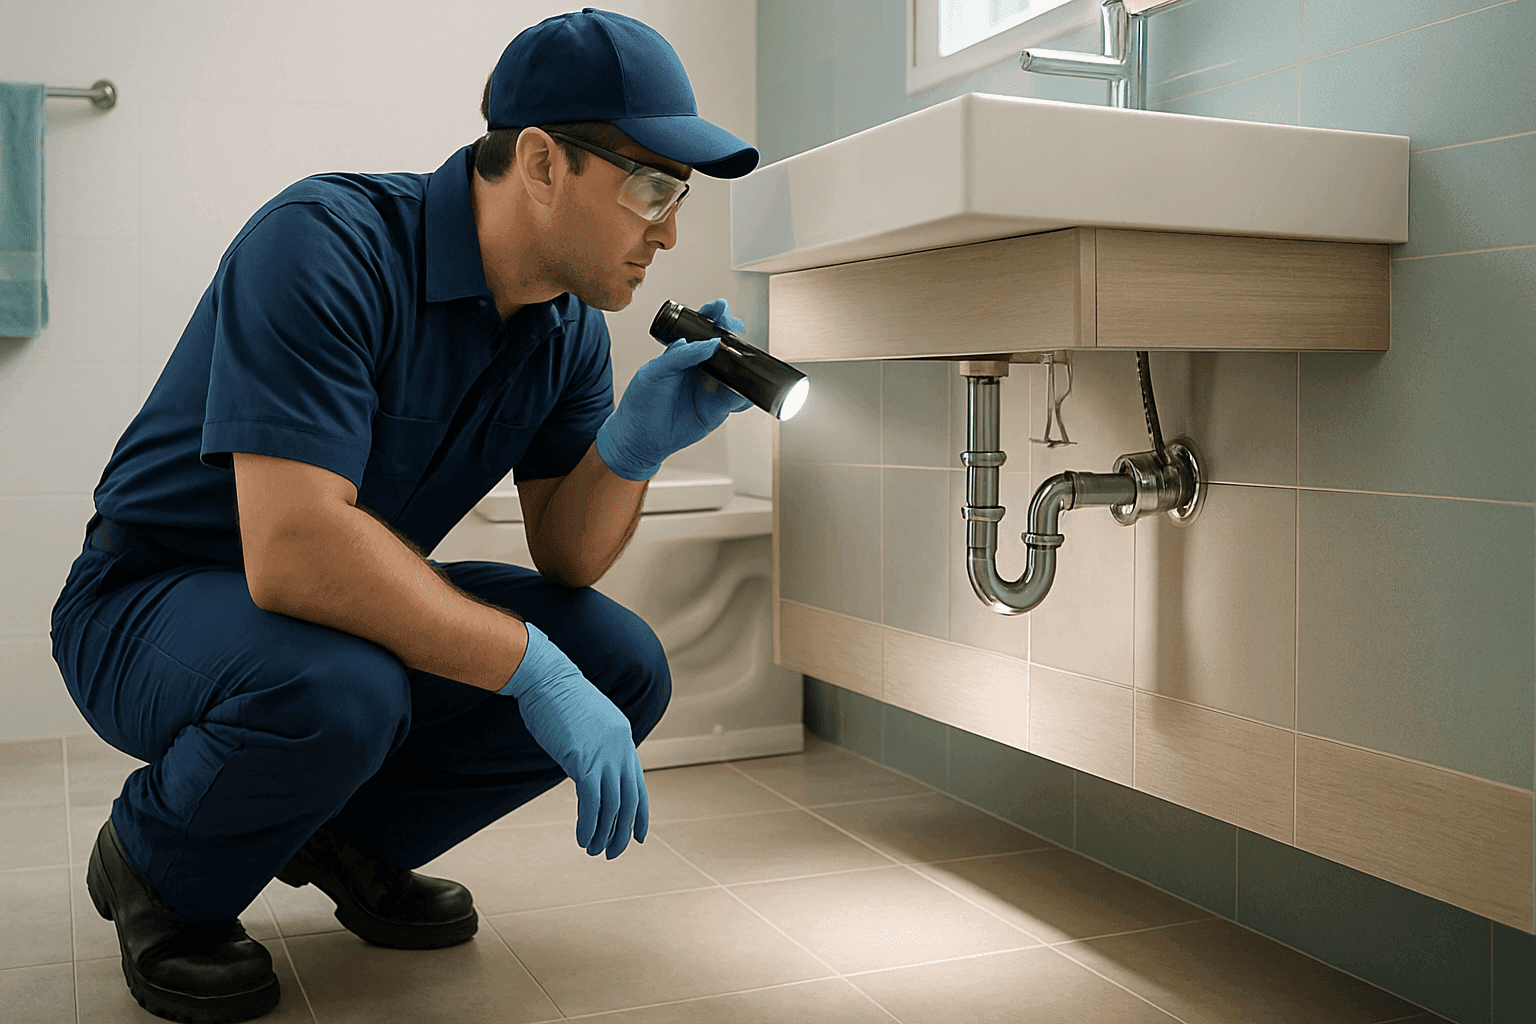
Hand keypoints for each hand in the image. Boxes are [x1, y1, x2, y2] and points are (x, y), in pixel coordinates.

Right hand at [498, 621, 647, 857]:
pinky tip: (583, 839)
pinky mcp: (584, 761)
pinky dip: (589, 825)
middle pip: (629, 800)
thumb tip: (588, 768)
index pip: (638, 783)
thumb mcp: (586, 723)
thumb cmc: (557, 697)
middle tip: (613, 853)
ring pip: (612, 806)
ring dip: (604, 833)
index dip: (640, 812)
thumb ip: (594, 745)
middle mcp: (621, 748)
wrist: (546, 678)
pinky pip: (591, 803)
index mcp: (623, 738)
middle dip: (623, 831)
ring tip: (595, 851)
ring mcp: (604, 755)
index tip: (639, 835)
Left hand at [594, 297, 754, 480]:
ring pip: (736, 370)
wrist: (639, 438)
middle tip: (734, 327)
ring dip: (745, 360)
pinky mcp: (719, 409)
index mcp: (684, 354)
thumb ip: (680, 355)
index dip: (713, 316)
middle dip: (733, 332)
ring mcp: (712, 388)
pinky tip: (746, 387)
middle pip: (725, 345)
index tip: (718, 307)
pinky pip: (739, 398)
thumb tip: (709, 343)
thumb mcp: (655, 371)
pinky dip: (747, 393)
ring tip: (743, 354)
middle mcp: (701, 368)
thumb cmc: (641, 402)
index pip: (702, 329)